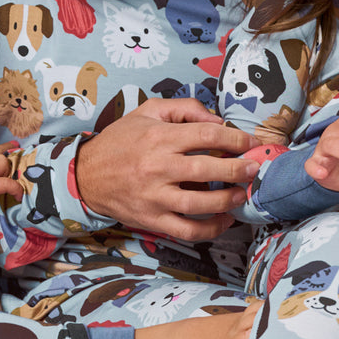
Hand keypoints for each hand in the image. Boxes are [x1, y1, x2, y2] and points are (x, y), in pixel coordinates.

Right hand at [74, 98, 258, 240]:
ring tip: (242, 194)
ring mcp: (154, 197)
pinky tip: (224, 220)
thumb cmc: (120, 141)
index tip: (250, 143)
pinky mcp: (151, 220)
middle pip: (208, 169)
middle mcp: (157, 167)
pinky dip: (210, 229)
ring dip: (229, 200)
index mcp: (158, 137)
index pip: (207, 135)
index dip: (235, 139)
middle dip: (239, 170)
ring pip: (200, 204)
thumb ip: (185, 109)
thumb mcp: (148, 111)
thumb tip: (218, 121)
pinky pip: (187, 230)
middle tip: (254, 169)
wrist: (85, 174)